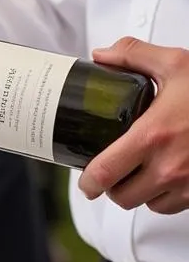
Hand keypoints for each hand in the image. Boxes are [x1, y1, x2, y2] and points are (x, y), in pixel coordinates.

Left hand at [78, 37, 188, 213]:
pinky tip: (165, 177)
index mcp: (154, 135)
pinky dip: (165, 197)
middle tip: (111, 172)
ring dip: (139, 193)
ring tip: (139, 173)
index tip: (85, 180)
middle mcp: (170, 166)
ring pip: (148, 205)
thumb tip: (102, 55)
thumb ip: (134, 55)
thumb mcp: (177, 63)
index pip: (105, 172)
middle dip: (112, 187)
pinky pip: (174, 206)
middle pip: (122, 197)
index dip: (88, 181)